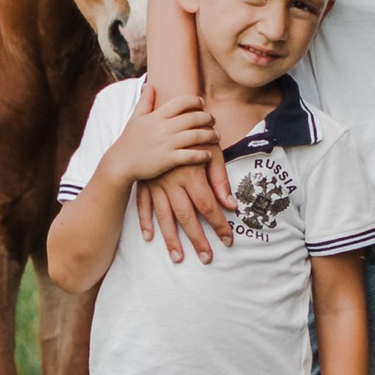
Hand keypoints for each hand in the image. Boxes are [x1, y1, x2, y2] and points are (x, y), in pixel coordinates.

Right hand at [108, 81, 219, 193]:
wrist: (119, 164)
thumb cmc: (128, 141)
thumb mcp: (135, 118)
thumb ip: (145, 101)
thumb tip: (149, 84)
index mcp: (157, 116)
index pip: (181, 102)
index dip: (195, 101)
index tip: (202, 103)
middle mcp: (163, 128)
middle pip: (193, 117)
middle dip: (207, 118)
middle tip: (213, 120)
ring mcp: (166, 144)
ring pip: (196, 135)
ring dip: (210, 135)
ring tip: (216, 136)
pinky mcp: (168, 159)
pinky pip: (191, 155)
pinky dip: (202, 154)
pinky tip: (208, 154)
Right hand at [133, 142, 236, 259]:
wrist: (165, 116)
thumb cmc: (193, 134)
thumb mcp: (211, 150)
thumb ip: (220, 177)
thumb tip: (231, 204)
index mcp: (191, 175)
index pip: (208, 207)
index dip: (219, 225)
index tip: (228, 241)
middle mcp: (173, 182)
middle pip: (187, 217)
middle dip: (198, 239)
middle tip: (207, 258)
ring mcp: (156, 184)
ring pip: (164, 216)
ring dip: (171, 239)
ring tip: (178, 258)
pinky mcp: (145, 182)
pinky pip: (143, 205)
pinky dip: (145, 221)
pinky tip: (150, 237)